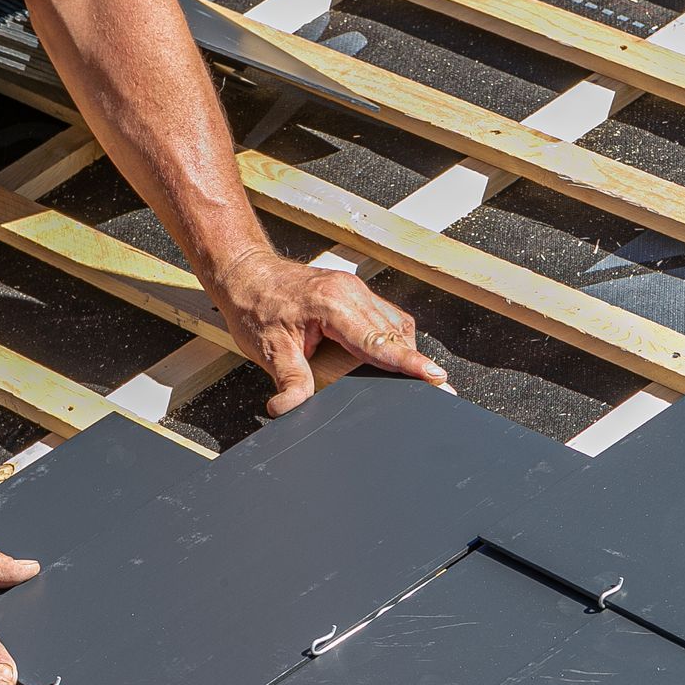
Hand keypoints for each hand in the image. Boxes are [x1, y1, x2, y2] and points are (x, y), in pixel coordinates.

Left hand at [215, 250, 452, 416]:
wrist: (245, 274)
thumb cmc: (255, 306)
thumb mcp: (268, 350)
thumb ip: (289, 381)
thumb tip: (289, 411)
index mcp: (333, 304)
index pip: (379, 341)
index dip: (409, 362)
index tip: (436, 377)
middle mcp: (351, 292)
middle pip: (394, 333)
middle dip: (415, 362)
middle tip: (438, 388)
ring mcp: (356, 290)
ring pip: (395, 324)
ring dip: (403, 351)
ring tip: (417, 378)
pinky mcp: (355, 294)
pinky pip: (386, 317)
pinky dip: (392, 340)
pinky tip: (391, 358)